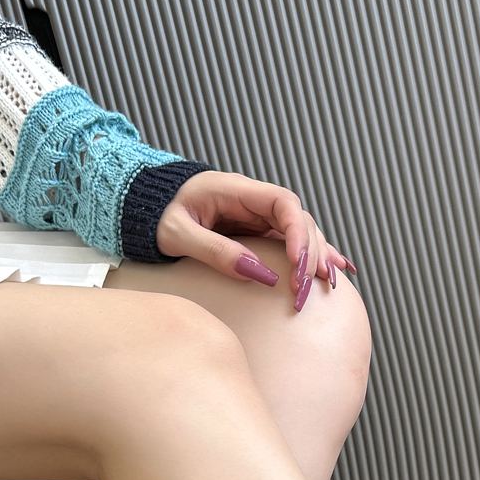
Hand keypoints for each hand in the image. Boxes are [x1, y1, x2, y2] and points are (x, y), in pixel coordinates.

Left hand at [154, 168, 356, 311]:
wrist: (144, 202)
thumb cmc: (156, 214)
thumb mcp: (177, 234)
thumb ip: (215, 251)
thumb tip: (258, 274)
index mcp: (236, 190)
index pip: (283, 203)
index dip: (297, 232)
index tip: (298, 263)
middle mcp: (253, 200)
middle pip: (298, 220)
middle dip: (310, 253)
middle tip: (306, 289)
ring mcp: (257, 215)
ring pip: (300, 232)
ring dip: (316, 258)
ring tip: (327, 285)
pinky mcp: (257, 231)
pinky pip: (290, 241)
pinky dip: (312, 256)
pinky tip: (335, 270)